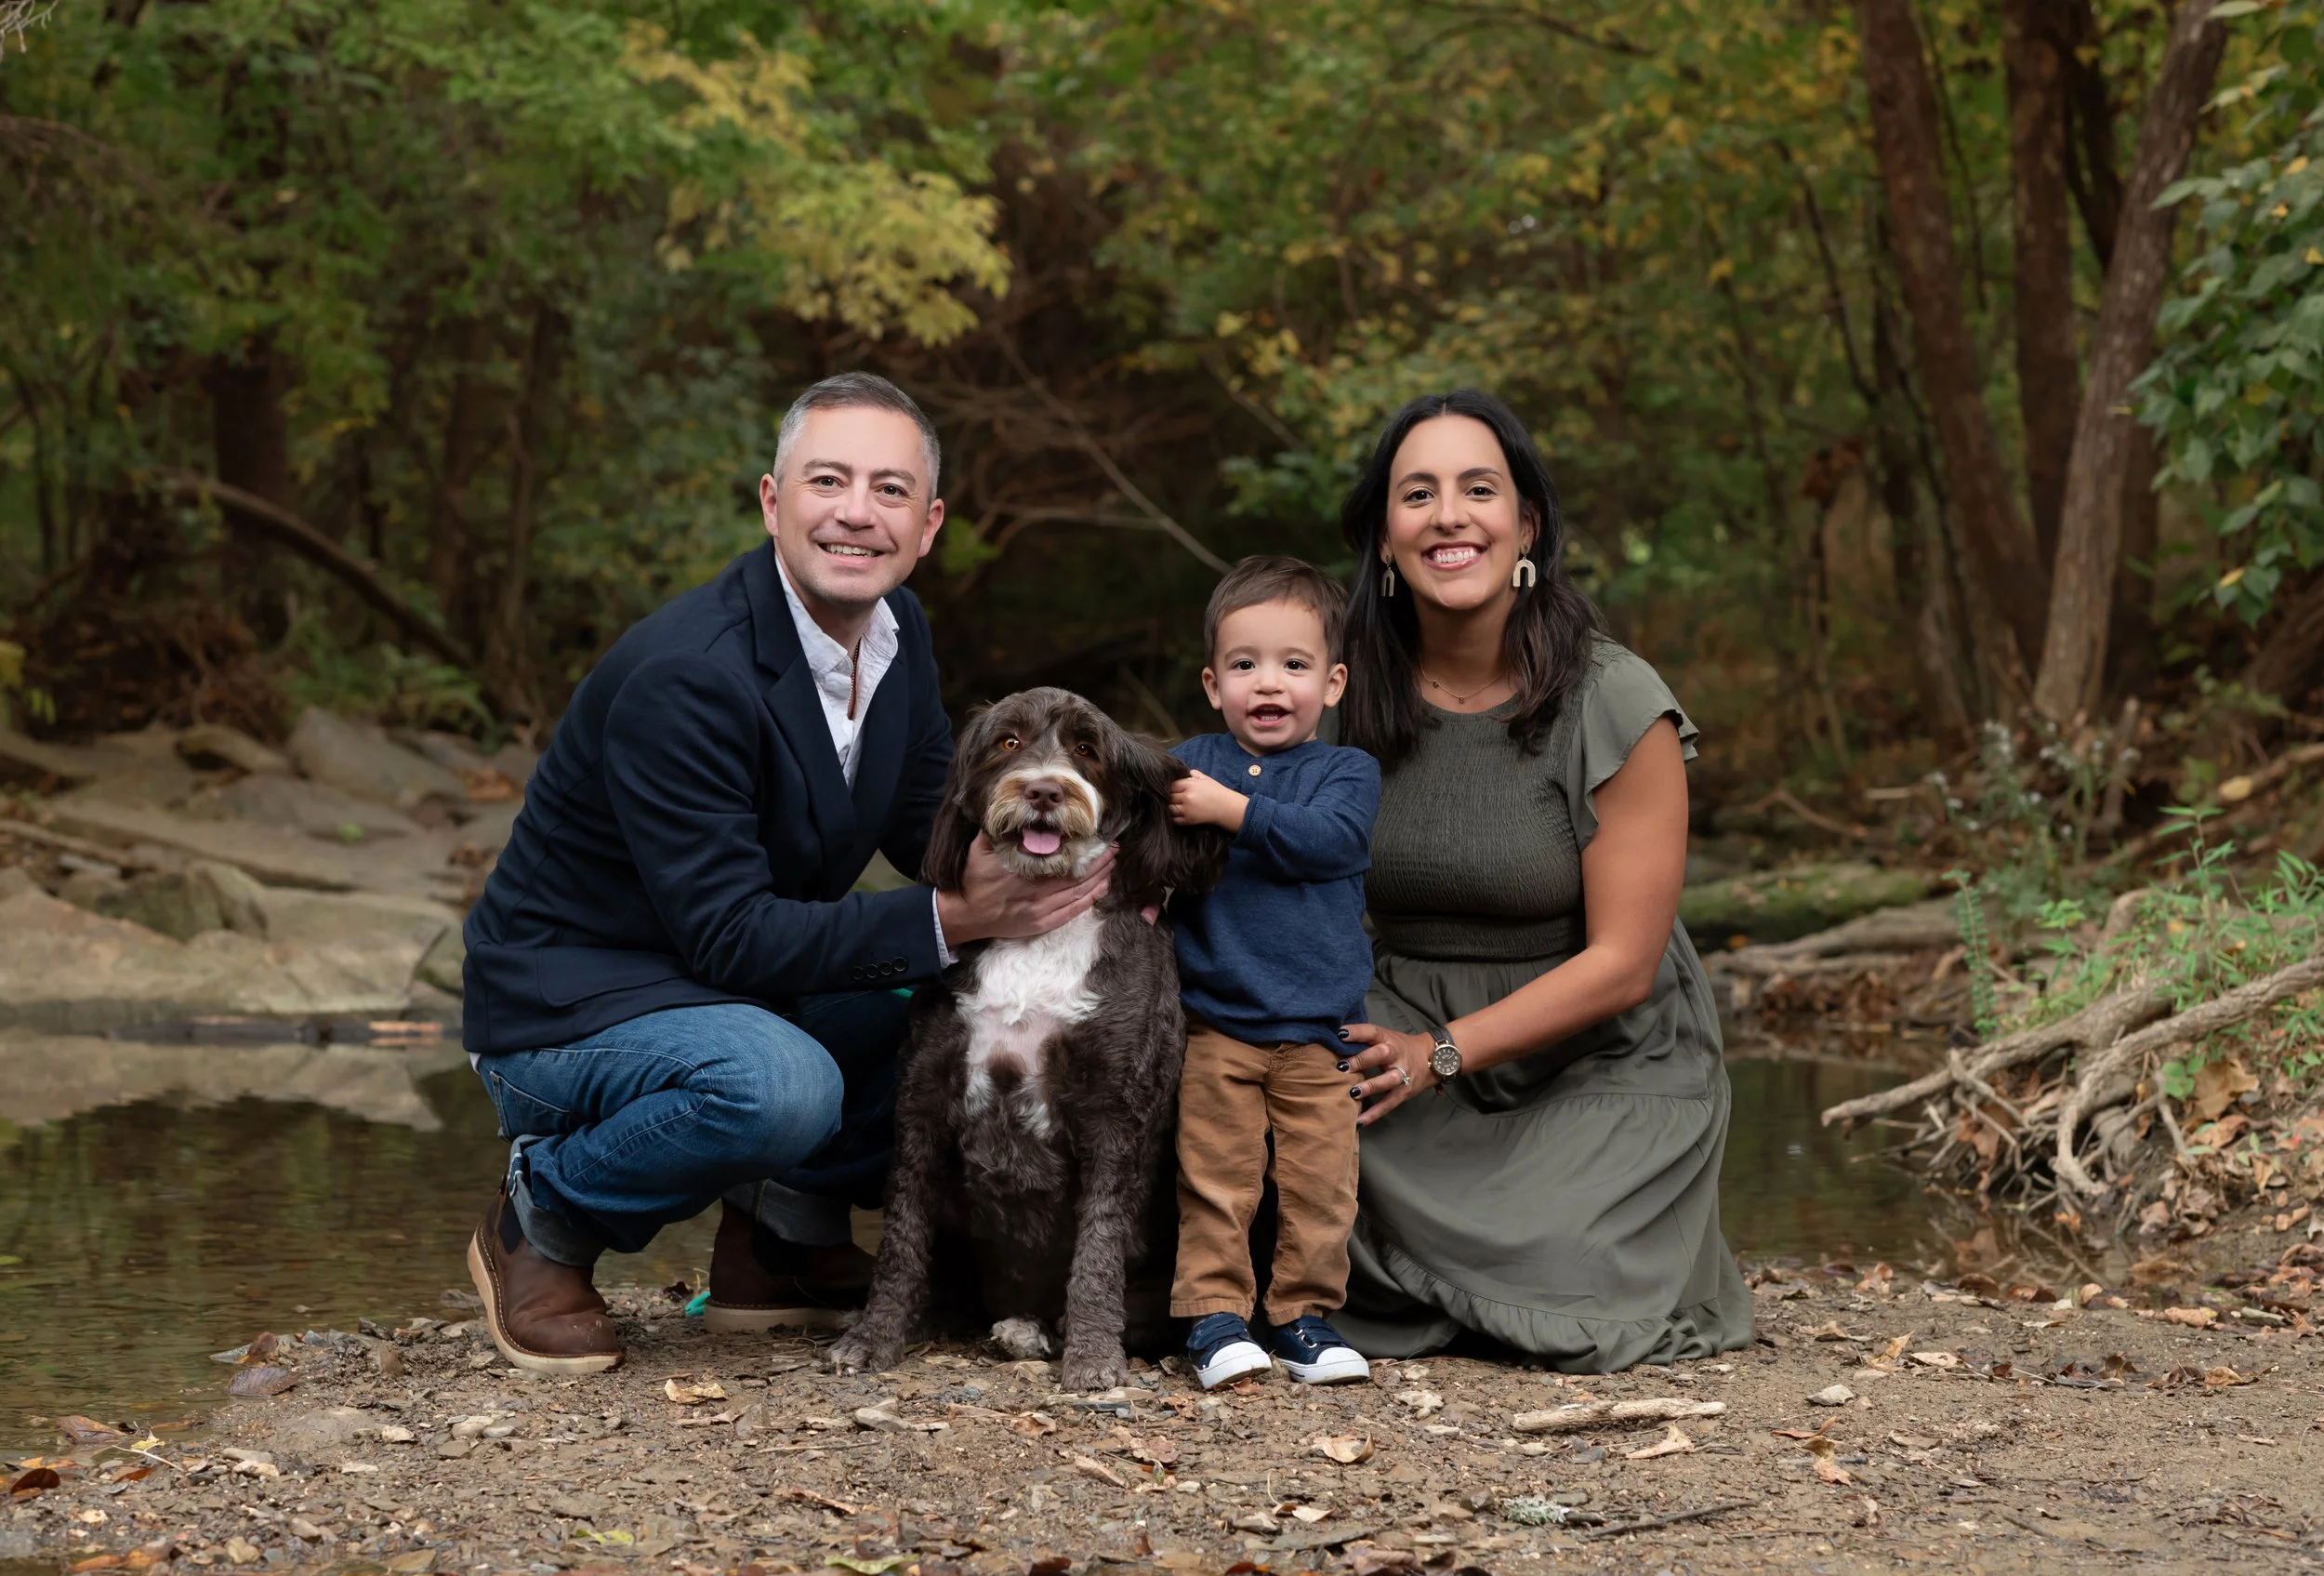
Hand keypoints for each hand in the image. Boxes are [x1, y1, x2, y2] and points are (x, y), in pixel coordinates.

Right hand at [936, 833, 1113, 944]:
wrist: (965, 915)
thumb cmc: (973, 879)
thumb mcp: (981, 848)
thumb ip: (999, 831)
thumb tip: (1015, 811)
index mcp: (1022, 869)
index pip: (1061, 857)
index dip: (1084, 849)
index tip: (1099, 837)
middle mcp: (1034, 890)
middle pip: (1076, 874)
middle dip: (1098, 861)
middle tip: (1114, 849)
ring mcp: (1039, 910)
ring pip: (1078, 893)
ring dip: (1098, 878)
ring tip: (1112, 865)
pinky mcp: (1040, 924)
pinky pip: (1072, 912)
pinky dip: (1089, 900)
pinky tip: (1101, 889)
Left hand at [1169, 769, 1246, 832]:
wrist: (1226, 807)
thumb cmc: (1216, 792)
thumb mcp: (1206, 779)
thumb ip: (1194, 774)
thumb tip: (1184, 772)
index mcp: (1190, 785)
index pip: (1171, 785)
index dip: (1169, 786)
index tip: (1171, 788)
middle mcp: (1187, 797)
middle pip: (1169, 796)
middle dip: (1168, 796)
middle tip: (1169, 797)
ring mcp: (1187, 810)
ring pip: (1169, 808)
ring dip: (1168, 806)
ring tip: (1171, 805)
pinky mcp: (1188, 820)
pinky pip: (1174, 819)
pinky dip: (1172, 817)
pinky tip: (1174, 814)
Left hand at [1337, 1023, 1437, 1125]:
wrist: (1431, 1060)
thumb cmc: (1399, 1047)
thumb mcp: (1386, 1037)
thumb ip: (1365, 1039)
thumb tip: (1336, 1038)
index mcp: (1389, 1039)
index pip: (1373, 1032)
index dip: (1358, 1031)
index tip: (1340, 1033)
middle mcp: (1397, 1056)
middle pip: (1382, 1054)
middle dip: (1362, 1060)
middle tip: (1343, 1067)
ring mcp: (1402, 1075)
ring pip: (1388, 1080)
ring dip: (1370, 1087)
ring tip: (1353, 1092)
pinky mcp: (1404, 1093)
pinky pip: (1389, 1104)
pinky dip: (1374, 1113)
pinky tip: (1360, 1121)